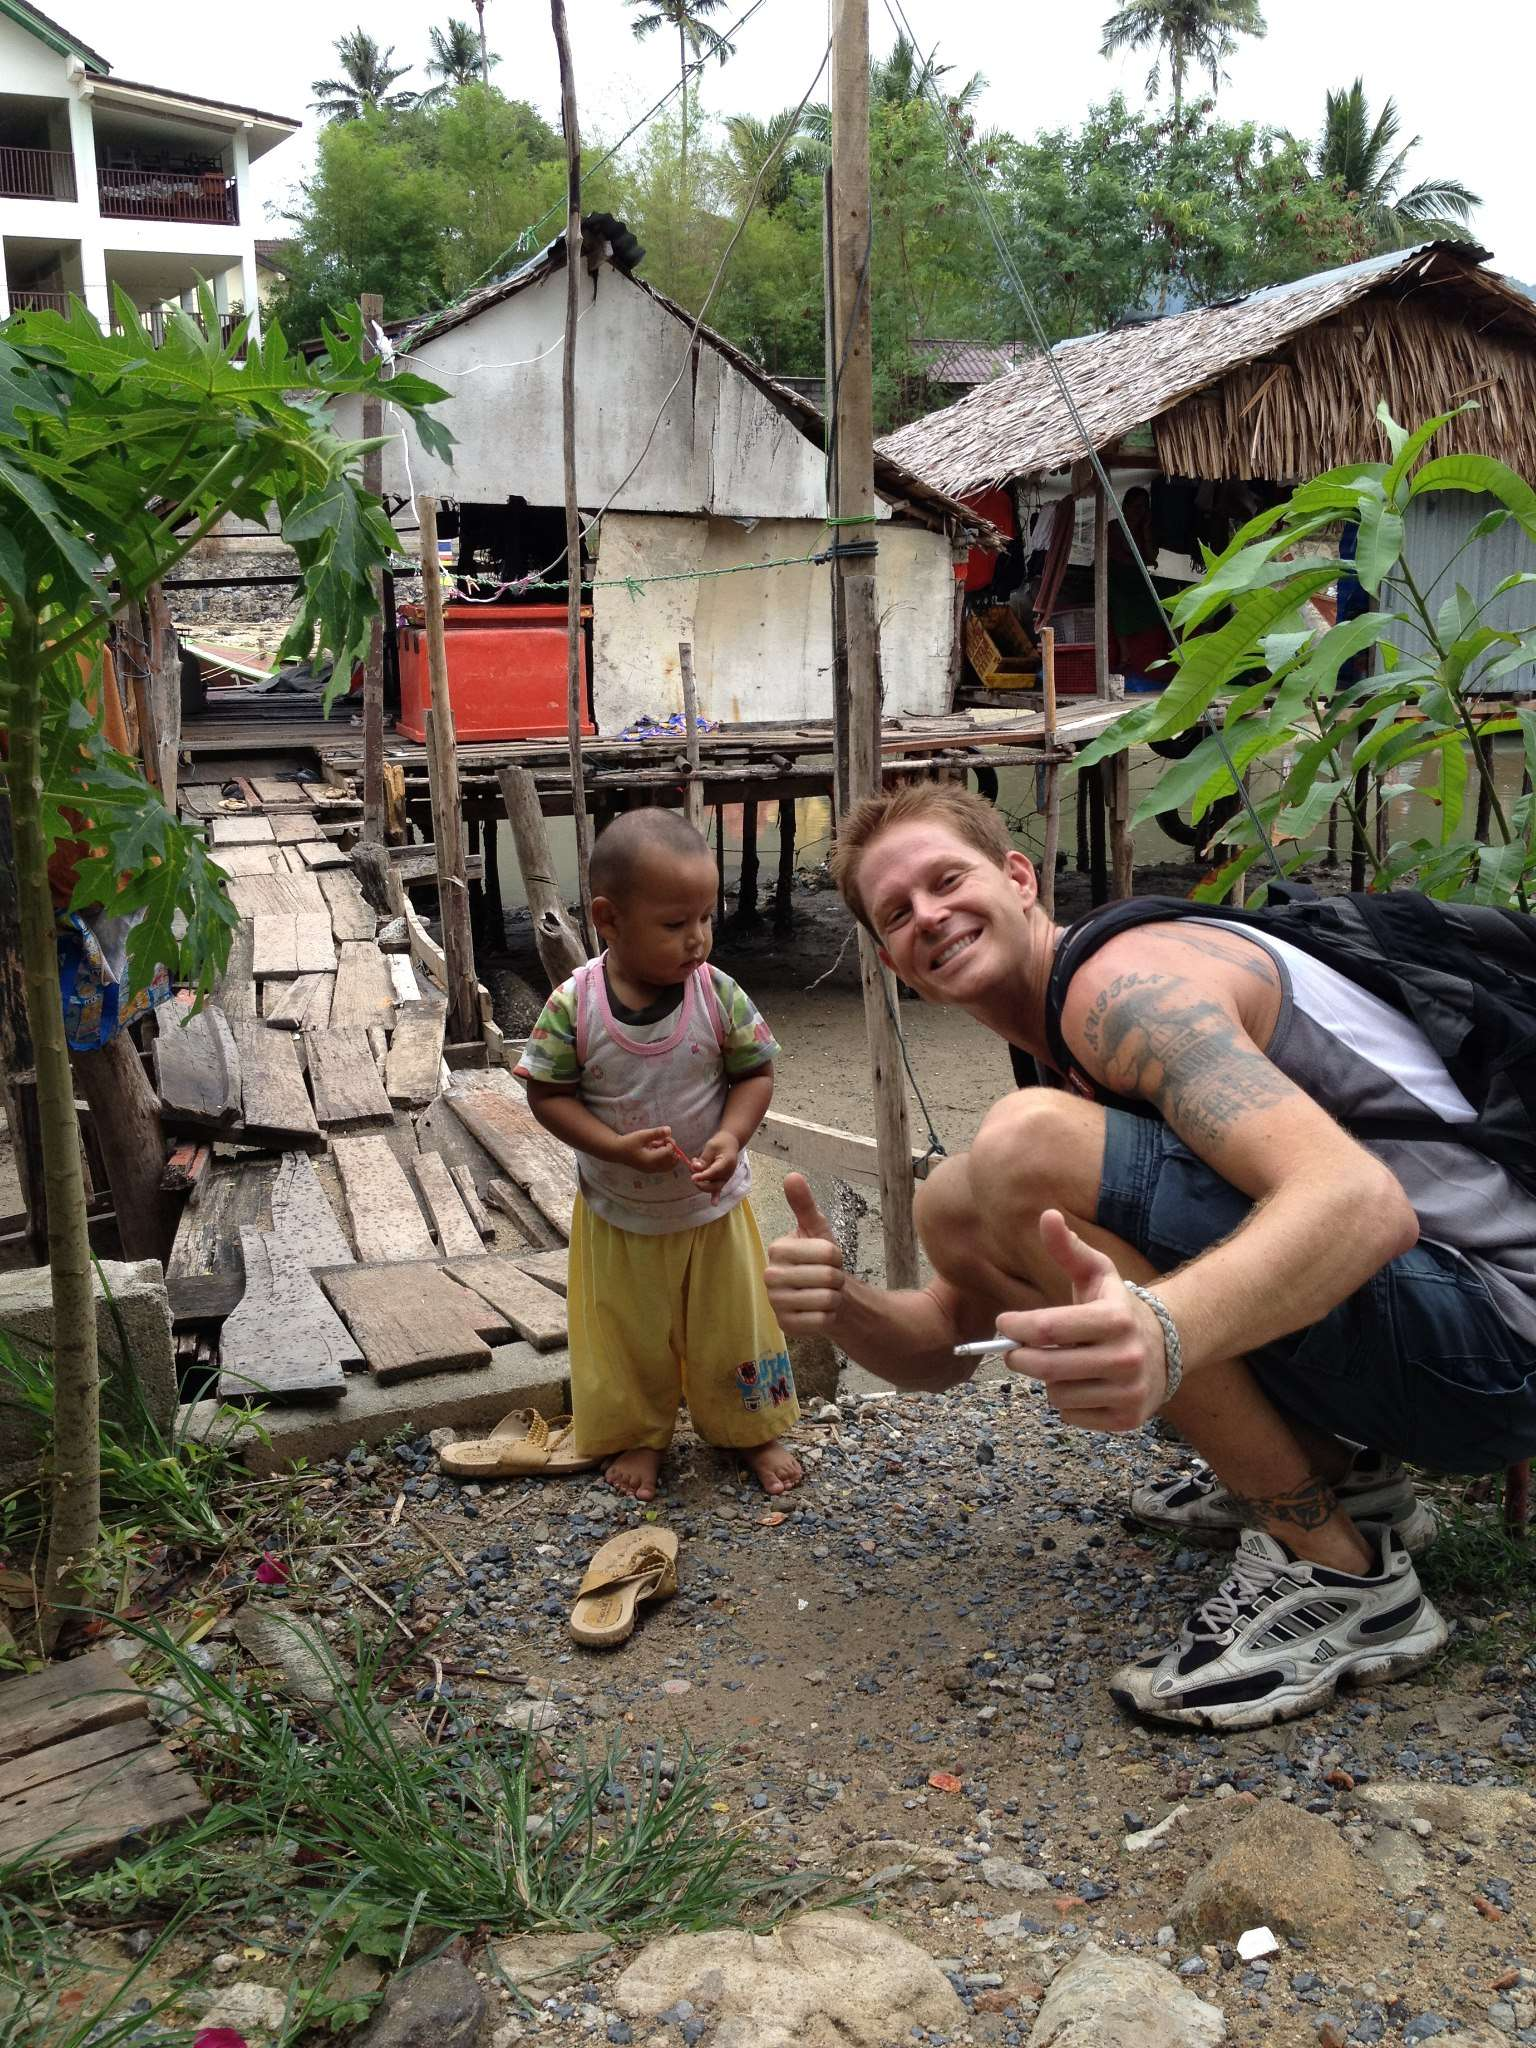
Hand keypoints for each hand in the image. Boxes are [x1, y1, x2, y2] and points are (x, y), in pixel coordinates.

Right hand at [613, 1126, 680, 1173]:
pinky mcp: (649, 1169)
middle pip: (672, 1163)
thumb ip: (657, 1133)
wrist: (616, 1151)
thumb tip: (670, 1130)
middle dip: (673, 1151)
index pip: (669, 1153)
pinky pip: (661, 1165)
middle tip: (665, 1141)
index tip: (665, 1137)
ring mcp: (651, 1170)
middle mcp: (653, 1167)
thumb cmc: (629, 1142)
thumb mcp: (643, 1135)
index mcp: (652, 1160)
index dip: (671, 1144)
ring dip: (667, 1154)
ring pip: (667, 1165)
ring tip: (658, 1143)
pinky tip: (654, 1148)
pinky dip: (662, 1157)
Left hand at [692, 1130, 739, 1194]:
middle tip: (692, 1175)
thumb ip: (703, 1159)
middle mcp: (727, 1173)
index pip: (713, 1172)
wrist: (730, 1142)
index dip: (702, 1176)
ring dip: (701, 1182)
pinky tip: (714, 1203)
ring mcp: (725, 1178)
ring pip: (712, 1187)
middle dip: (700, 1182)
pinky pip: (718, 1189)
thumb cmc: (721, 1142)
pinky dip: (716, 1196)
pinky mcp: (722, 1180)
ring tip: (696, 1170)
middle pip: (713, 1184)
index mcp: (726, 1163)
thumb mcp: (711, 1147)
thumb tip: (695, 1168)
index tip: (693, 1177)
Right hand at [764, 1173, 845, 1333]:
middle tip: (828, 1279)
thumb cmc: (821, 1261)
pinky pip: (822, 1321)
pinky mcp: (785, 1326)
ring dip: (835, 1298)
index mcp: (777, 1249)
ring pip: (826, 1299)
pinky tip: (820, 1312)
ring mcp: (775, 1302)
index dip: (838, 1256)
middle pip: (827, 1277)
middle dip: (837, 1278)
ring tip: (825, 1294)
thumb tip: (792, 1176)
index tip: (830, 1258)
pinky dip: (829, 1317)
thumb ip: (804, 1205)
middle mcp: (770, 1275)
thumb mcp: (817, 1230)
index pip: (827, 1252)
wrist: (825, 1295)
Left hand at [992, 1210, 1168, 1432]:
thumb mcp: (1096, 1273)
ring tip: (1060, 1364)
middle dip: (1020, 1358)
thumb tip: (1047, 1215)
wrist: (1167, 1345)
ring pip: (1057, 1395)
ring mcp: (1129, 1391)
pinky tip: (1081, 1384)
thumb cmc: (1116, 1306)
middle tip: (1014, 1350)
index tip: (1004, 1323)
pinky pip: (1071, 1416)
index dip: (1016, 1327)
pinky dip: (1066, 1402)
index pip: (1049, 1328)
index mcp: (1115, 1319)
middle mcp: (1127, 1357)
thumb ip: (1068, 1248)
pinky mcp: (1127, 1419)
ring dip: (1048, 1381)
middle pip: (1047, 1368)